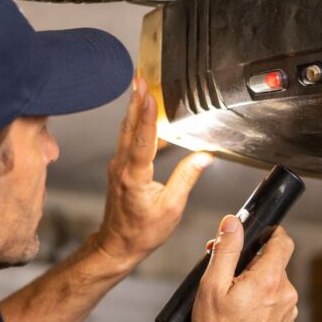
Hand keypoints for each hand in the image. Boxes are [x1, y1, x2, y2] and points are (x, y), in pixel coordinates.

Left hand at [92, 77, 211, 268]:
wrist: (117, 244)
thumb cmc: (143, 231)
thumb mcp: (172, 208)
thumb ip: (187, 178)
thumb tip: (204, 158)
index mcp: (135, 177)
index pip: (143, 140)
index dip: (148, 117)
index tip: (150, 96)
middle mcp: (122, 167)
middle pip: (130, 127)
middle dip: (136, 100)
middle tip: (139, 77)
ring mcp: (118, 166)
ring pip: (126, 130)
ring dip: (134, 107)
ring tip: (139, 86)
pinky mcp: (119, 168)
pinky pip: (127, 139)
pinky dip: (135, 123)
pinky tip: (143, 114)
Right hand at [192, 215, 298, 321]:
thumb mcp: (213, 285)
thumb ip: (226, 250)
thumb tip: (233, 222)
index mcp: (270, 279)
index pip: (282, 240)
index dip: (268, 233)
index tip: (254, 236)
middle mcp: (286, 293)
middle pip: (273, 263)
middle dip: (251, 262)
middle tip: (226, 273)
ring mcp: (289, 311)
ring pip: (274, 284)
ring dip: (256, 284)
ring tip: (230, 299)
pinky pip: (275, 303)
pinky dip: (261, 302)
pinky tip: (241, 315)